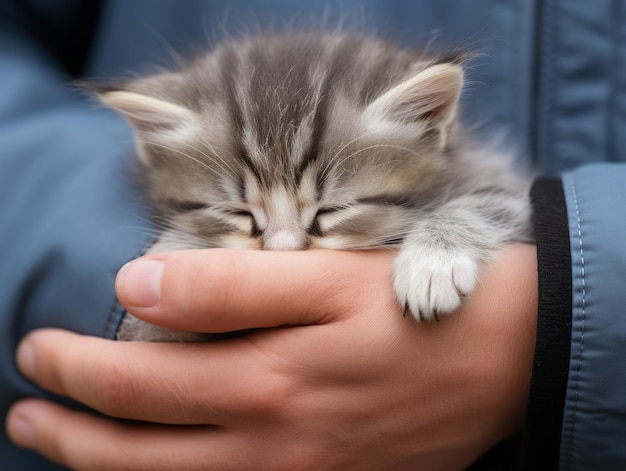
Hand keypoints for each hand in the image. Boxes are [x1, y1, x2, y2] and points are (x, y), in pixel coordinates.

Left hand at [6, 246, 536, 469]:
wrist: (496, 363)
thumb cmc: (408, 308)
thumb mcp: (325, 278)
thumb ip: (230, 283)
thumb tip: (136, 281)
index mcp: (263, 383)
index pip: (135, 381)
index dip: (74, 366)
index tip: (38, 349)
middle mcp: (267, 447)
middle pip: (135, 452)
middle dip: (67, 430)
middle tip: (25, 408)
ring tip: (57, 448)